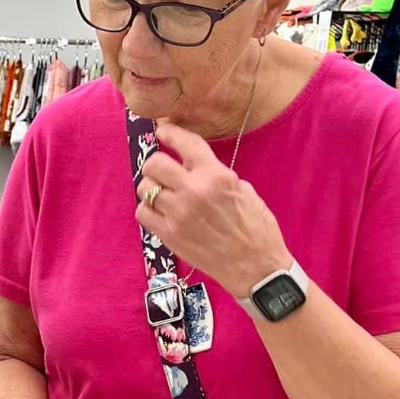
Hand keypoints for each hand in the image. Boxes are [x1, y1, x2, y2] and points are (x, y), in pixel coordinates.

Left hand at [137, 123, 291, 299]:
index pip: (185, 143)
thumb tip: (195, 167)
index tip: (163, 131)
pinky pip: (142, 212)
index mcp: (216, 176)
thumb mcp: (244, 190)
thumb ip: (216, 175)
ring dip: (151, 188)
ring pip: (145, 187)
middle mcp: (194, 191)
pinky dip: (148, 209)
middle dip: (157, 164)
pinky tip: (160, 212)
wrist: (255, 267)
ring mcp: (178, 214)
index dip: (170, 133)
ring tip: (163, 194)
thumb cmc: (256, 229)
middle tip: (163, 171)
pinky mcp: (168, 235)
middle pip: (154, 163)